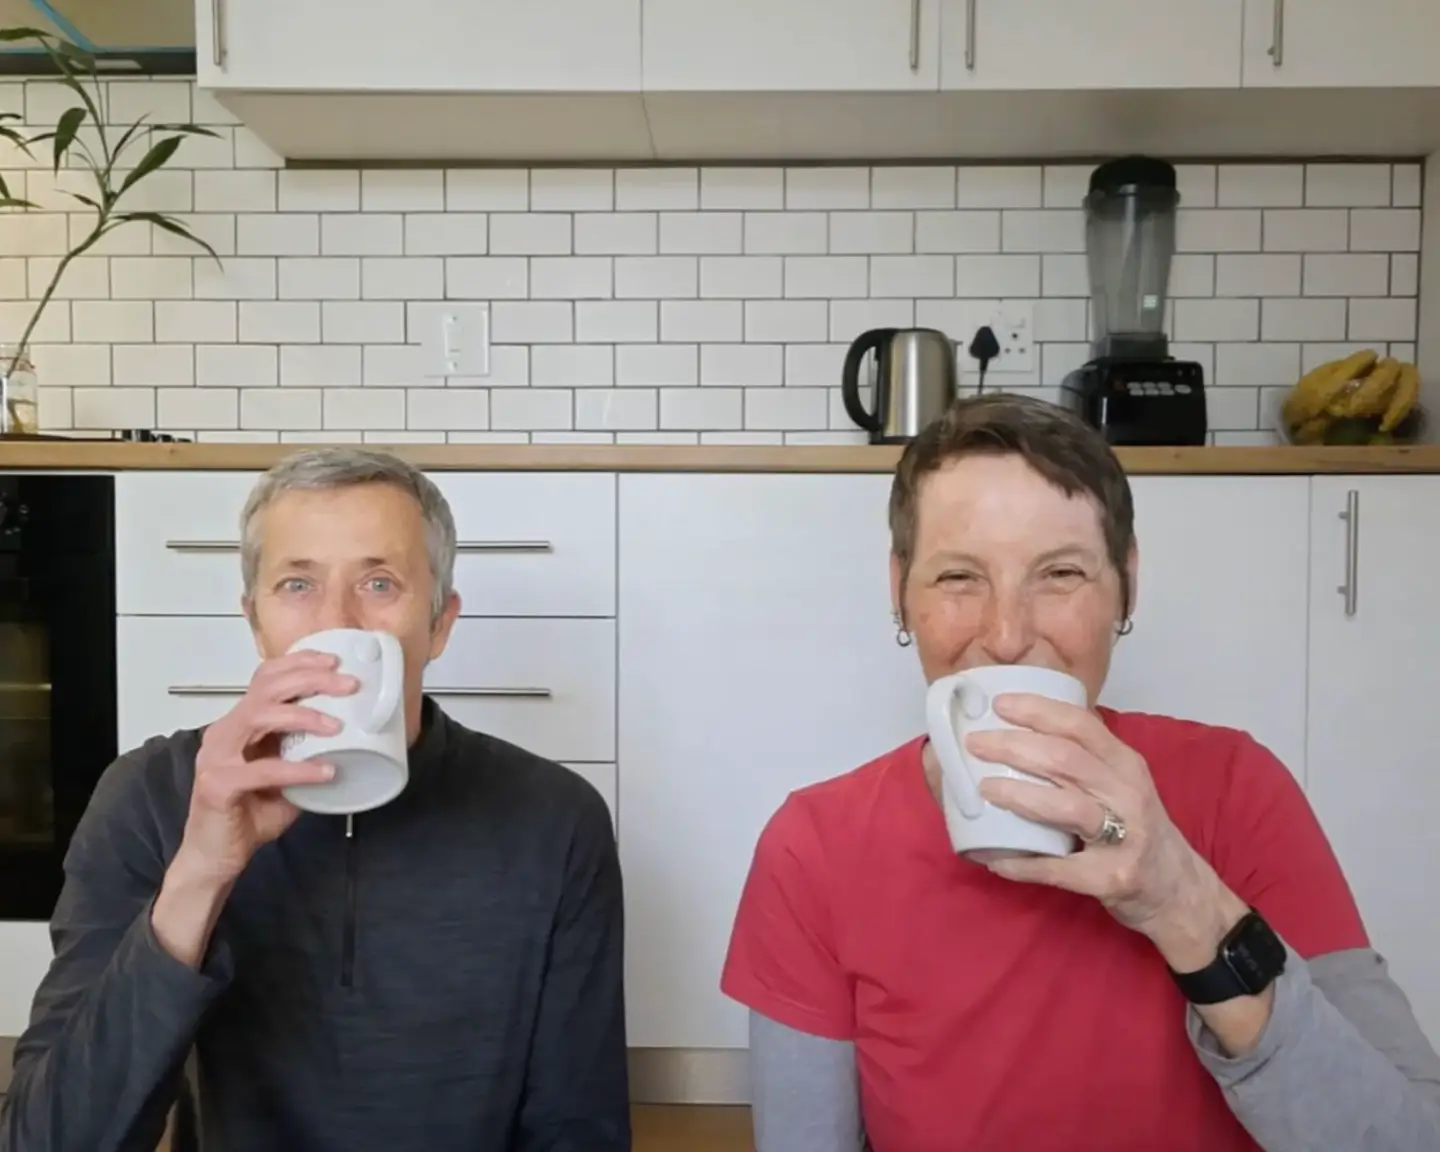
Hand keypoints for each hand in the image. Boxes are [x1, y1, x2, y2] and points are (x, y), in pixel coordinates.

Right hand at [177, 650, 355, 884]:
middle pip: (266, 688)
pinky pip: (262, 770)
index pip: (265, 678)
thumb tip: (351, 740)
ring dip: (303, 715)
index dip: (298, 663)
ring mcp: (217, 757)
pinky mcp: (217, 784)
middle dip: (310, 679)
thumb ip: (306, 754)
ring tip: (337, 725)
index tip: (334, 661)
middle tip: (347, 685)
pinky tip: (325, 773)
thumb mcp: (286, 776)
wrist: (216, 857)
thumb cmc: (248, 814)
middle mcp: (224, 732)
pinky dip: (298, 769)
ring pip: (259, 715)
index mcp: (239, 724)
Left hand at [964, 693, 1239, 955]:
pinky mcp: (1113, 878)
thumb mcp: (1123, 786)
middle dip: (1014, 747)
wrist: (1181, 893)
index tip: (1000, 704)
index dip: (1038, 711)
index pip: (1082, 725)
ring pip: (1066, 807)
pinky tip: (993, 859)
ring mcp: (1124, 839)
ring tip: (984, 790)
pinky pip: (1059, 868)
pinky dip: (1022, 863)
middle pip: (1066, 760)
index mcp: (1126, 766)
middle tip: (975, 744)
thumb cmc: (1138, 831)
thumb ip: (1085, 761)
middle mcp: (1128, 794)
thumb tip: (1020, 735)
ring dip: (1019, 796)